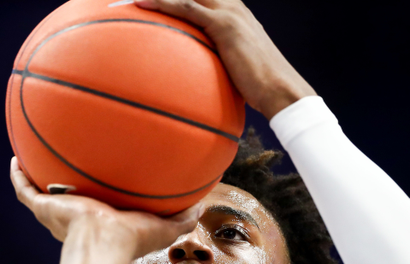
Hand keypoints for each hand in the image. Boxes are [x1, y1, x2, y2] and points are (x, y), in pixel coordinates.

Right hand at [10, 157, 204, 257]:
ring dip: (41, 178)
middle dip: (71, 186)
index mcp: (104, 222)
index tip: (109, 181)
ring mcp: (58, 213)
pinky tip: (18, 158)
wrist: (104, 243)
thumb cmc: (132, 241)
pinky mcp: (44, 207)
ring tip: (41, 157)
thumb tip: (202, 205)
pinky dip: (19, 175)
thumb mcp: (166, 228)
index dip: (104, 196)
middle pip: (71, 199)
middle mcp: (78, 218)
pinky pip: (24, 189)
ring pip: (44, 194)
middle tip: (76, 168)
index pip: (101, 208)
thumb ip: (185, 218)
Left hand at [134, 0, 315, 117]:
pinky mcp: (225, 25)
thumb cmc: (261, 88)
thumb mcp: (238, 71)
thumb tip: (204, 82)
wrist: (281, 91)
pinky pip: (187, 7)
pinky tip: (141, 2)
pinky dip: (163, 2)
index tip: (155, 2)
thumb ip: (221, 65)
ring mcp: (230, 14)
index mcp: (236, 15)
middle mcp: (233, 8)